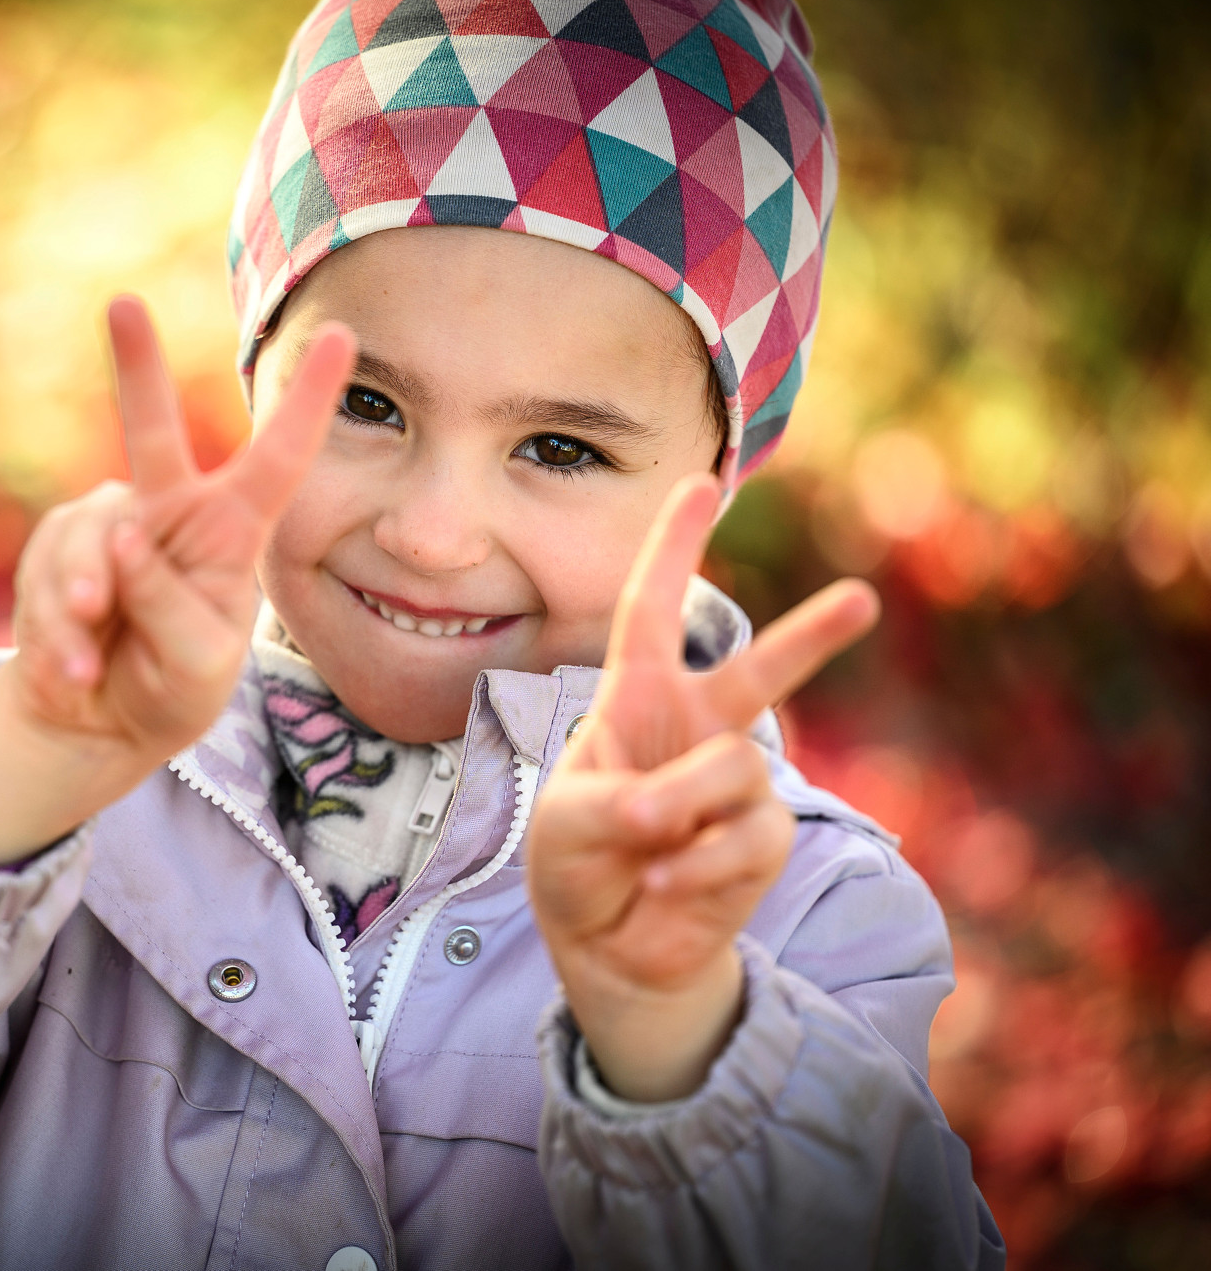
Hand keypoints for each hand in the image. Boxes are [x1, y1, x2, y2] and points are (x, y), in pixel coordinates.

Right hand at [0, 297, 355, 862]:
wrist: (95, 721)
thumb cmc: (169, 689)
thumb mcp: (195, 667)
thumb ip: (169, 607)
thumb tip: (124, 538)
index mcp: (230, 535)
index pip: (278, 460)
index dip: (307, 401)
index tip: (340, 336)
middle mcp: (170, 515)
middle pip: (153, 433)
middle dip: (136, 368)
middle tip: (123, 304)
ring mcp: (107, 527)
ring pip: (90, 541)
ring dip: (85, 603)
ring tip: (90, 663)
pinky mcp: (56, 550)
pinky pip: (48, 575)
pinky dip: (57, 632)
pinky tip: (73, 670)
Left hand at [526, 473, 879, 1099]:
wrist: (611, 948)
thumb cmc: (577, 863)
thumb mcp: (567, 824)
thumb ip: (619, 804)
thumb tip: (685, 809)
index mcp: (636, 699)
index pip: (650, 612)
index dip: (672, 549)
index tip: (700, 484)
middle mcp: (694, 729)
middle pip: (756, 670)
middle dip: (811, 636)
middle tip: (862, 598)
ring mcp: (733, 784)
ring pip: (736, 772)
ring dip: (682, 815)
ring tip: (648, 853)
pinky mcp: (760, 839)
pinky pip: (744, 839)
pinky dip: (698, 868)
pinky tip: (665, 888)